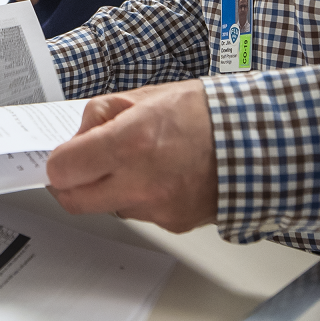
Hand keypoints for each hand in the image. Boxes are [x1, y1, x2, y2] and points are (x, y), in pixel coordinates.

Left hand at [46, 79, 215, 231]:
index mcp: (130, 142)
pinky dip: (140, 197)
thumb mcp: (147, 96)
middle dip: (71, 184)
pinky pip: (140, 213)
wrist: (262, 141)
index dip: (57, 162)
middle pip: (75, 201)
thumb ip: (104, 115)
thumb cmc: (209, 113)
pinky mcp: (174, 224)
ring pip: (109, 207)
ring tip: (137, 162)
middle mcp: (140, 182)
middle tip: (79, 167)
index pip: (63, 169)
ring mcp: (158, 208)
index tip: (62, 156)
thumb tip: (79, 136)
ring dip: (109, 189)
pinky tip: (161, 175)